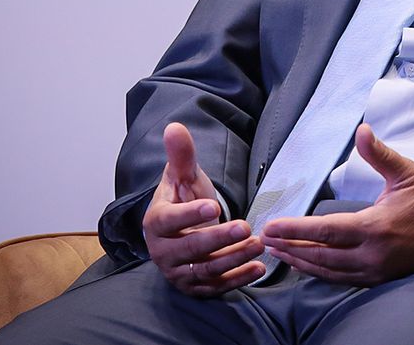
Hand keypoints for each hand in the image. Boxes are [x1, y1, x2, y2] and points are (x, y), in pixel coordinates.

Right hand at [142, 122, 264, 296]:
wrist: (182, 232)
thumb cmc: (184, 200)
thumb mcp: (184, 177)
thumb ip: (181, 155)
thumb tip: (174, 127)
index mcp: (156, 223)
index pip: (169, 221)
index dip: (189, 215)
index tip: (213, 205)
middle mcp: (163, 252)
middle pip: (189, 249)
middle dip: (217, 239)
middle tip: (244, 226)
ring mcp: (179, 273)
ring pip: (206, 271)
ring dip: (233, 259)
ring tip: (258, 244)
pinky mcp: (196, 287)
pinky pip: (217, 287)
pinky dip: (238, 279)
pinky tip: (258, 268)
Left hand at [261, 124, 413, 286]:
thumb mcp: (407, 172)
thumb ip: (379, 154)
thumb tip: (362, 130)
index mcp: (375, 227)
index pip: (324, 231)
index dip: (294, 229)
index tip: (271, 227)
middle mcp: (372, 253)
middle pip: (320, 255)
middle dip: (290, 248)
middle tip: (265, 241)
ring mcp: (376, 269)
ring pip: (328, 271)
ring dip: (301, 262)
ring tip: (280, 253)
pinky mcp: (380, 277)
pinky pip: (343, 279)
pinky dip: (321, 273)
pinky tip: (308, 266)